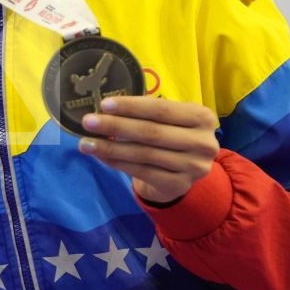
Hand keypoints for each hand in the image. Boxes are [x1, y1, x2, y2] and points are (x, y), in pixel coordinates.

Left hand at [77, 95, 218, 204]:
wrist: (183, 173)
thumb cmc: (172, 135)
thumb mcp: (170, 120)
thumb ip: (147, 112)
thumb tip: (106, 107)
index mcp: (203, 117)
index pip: (161, 109)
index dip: (131, 107)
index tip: (104, 104)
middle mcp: (203, 142)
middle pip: (151, 132)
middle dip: (116, 126)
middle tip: (88, 122)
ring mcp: (193, 166)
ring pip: (143, 154)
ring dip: (110, 147)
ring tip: (86, 143)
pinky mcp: (179, 184)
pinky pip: (141, 171)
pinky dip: (117, 162)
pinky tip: (100, 155)